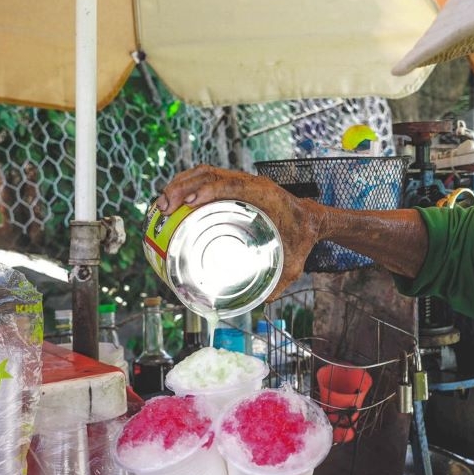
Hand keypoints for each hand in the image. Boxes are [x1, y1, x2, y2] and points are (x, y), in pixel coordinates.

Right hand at [156, 165, 321, 296]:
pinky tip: (172, 201)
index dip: (209, 191)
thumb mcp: (294, 263)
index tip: (190, 204)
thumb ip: (281, 282)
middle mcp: (250, 184)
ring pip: (204, 173)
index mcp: (265, 196)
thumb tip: (262, 301)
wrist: (312, 220)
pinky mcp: (234, 186)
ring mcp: (241, 182)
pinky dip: (186, 185)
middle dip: (182, 187)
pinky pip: (206, 179)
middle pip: (210, 175)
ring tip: (162, 205)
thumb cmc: (303, 238)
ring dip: (180, 184)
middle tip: (165, 209)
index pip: (232, 186)